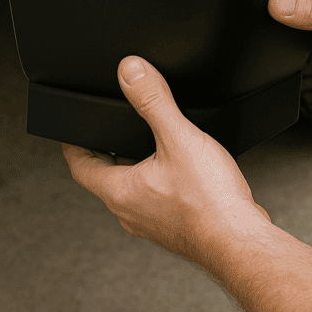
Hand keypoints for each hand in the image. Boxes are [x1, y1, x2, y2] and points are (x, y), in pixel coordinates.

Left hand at [62, 57, 270, 266]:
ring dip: (133, 168)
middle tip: (107, 133)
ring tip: (144, 146)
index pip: (81, 166)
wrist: (240, 240)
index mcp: (121, 192)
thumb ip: (153, 100)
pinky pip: (155, 200)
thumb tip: (131, 71)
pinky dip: (156, 182)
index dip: (73, 145)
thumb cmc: (210, 201)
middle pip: (105, 179)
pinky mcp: (175, 228)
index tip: (71, 133)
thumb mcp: (178, 137)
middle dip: (105, 153)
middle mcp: (130, 212)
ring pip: (131, 191)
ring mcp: (152, 223)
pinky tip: (178, 171)